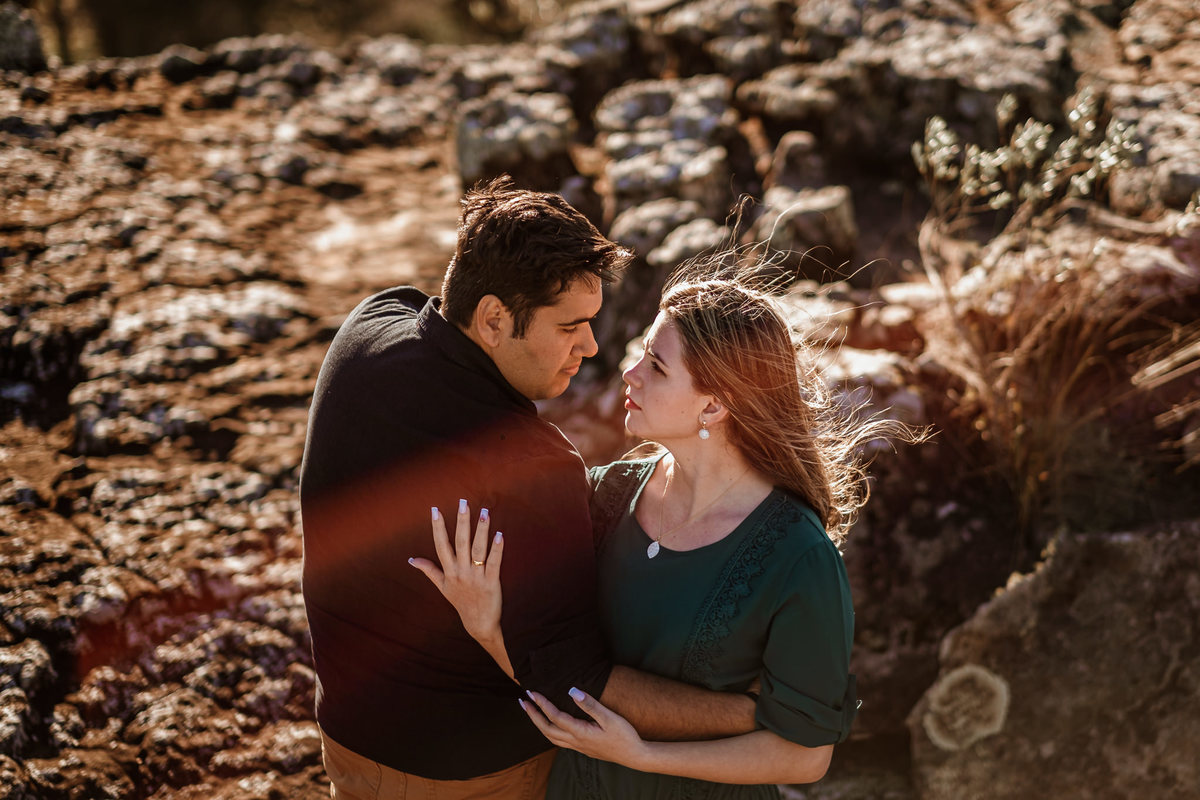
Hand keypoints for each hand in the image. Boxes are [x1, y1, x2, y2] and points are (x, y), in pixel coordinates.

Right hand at [409, 500, 503, 644]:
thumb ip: (428, 570)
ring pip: (478, 550)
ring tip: (484, 512)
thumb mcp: (442, 587)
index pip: (441, 545)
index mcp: (449, 572)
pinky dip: (497, 549)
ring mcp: (476, 577)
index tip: (435, 510)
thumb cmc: (461, 603)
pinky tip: (500, 535)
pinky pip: (494, 563)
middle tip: (462, 502)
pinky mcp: (492, 582)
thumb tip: (411, 559)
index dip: (438, 528)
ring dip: (481, 530)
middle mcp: (460, 572)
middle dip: (461, 522)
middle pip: (460, 543)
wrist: (479, 624)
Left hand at [520, 688, 650, 769]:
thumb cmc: (624, 736)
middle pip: (547, 729)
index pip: (555, 716)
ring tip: (532, 712)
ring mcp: (578, 747)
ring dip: (539, 724)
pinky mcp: (582, 748)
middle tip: (523, 701)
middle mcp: (575, 742)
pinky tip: (551, 725)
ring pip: (551, 737)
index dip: (542, 704)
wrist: (634, 756)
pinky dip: (549, 731)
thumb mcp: (610, 718)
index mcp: (580, 733)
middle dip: (533, 715)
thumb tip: (573, 690)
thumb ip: (590, 705)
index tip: (532, 692)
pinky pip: (559, 740)